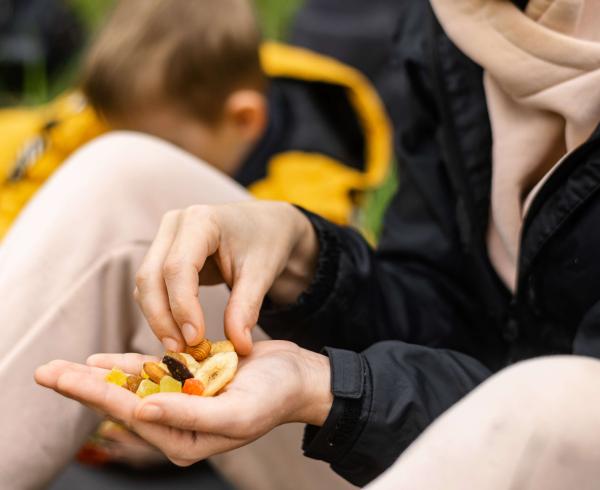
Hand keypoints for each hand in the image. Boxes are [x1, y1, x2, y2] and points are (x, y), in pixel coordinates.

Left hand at [35, 341, 332, 466]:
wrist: (297, 376)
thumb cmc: (274, 397)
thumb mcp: (236, 412)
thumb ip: (189, 415)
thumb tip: (140, 410)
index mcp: (185, 439)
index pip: (131, 414)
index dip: (94, 394)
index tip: (62, 378)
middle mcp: (178, 423)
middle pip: (122, 401)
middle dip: (83, 386)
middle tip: (46, 373)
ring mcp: (183, 400)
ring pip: (132, 386)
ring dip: (98, 375)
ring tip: (62, 369)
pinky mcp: (190, 379)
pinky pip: (153, 372)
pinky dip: (127, 366)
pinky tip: (102, 360)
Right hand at [134, 201, 318, 353]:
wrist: (267, 225)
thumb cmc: (266, 241)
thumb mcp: (261, 273)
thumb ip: (246, 308)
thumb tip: (239, 347)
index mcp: (201, 220)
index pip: (178, 267)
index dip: (182, 306)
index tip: (195, 339)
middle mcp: (175, 225)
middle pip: (151, 276)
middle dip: (162, 317)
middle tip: (181, 351)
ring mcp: (165, 237)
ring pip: (146, 284)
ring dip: (159, 318)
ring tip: (182, 348)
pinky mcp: (163, 254)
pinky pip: (153, 287)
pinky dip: (162, 312)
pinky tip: (180, 333)